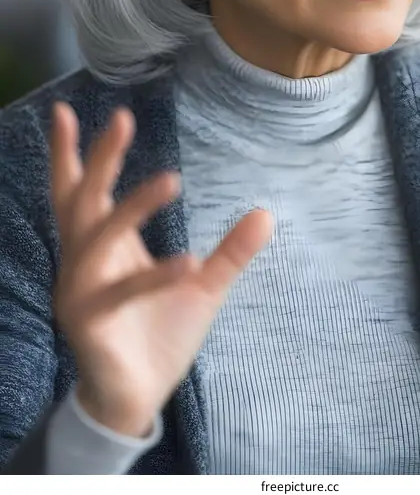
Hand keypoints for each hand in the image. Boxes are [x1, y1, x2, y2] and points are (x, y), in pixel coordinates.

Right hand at [50, 101, 272, 436]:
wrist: (141, 398)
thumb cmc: (161, 335)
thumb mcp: (204, 285)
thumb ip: (231, 251)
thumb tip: (267, 212)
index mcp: (104, 246)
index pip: (81, 190)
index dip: (74, 153)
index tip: (65, 109)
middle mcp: (84, 261)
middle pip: (82, 200)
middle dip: (99, 159)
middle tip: (122, 119)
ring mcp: (80, 291)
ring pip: (96, 238)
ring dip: (132, 206)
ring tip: (171, 180)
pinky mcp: (88, 324)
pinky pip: (120, 292)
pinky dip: (153, 276)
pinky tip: (189, 262)